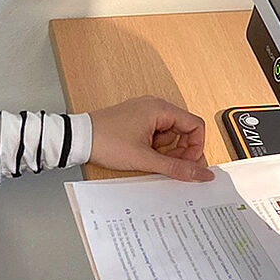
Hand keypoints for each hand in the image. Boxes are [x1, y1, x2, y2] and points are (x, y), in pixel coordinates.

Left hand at [88, 96, 214, 181]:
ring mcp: (144, 111)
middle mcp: (154, 106)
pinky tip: (139, 152)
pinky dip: (152, 145)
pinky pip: (154, 132)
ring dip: (163, 149)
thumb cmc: (106, 142)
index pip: (196, 125)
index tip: (187, 164)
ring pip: (168, 133)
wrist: (78, 138)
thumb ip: (176, 167)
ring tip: (145, 156)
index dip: (195, 147)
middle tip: (163, 163)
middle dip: (177, 151)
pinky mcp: (136, 119)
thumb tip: (201, 173)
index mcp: (160, 109)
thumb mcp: (145, 159)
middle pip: (183, 129)